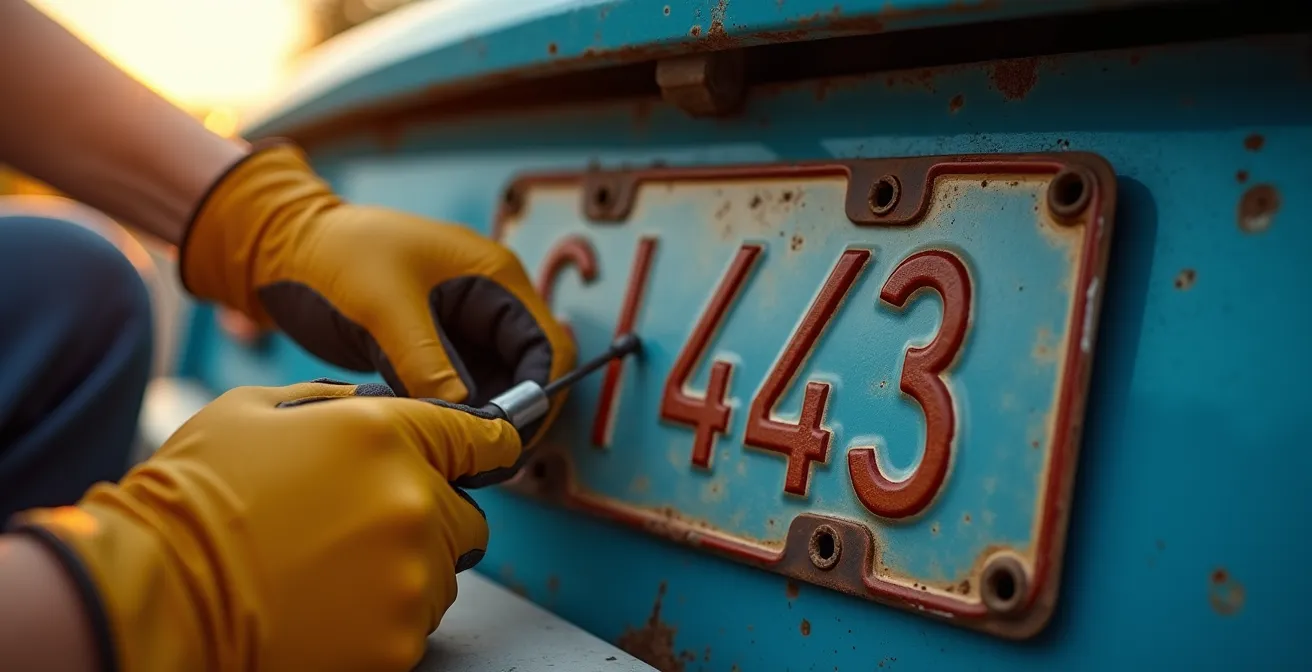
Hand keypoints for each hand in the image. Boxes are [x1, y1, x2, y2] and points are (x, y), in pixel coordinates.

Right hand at [8, 380, 518, 671]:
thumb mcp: (251, 412)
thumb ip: (330, 402)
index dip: (489, 446)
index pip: (481, 438)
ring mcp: (410, 576)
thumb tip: (366, 404)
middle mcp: (412, 501)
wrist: (154, 595)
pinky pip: (416, 625)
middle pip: (469, 516)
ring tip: (333, 574)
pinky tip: (328, 610)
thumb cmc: (191, 499)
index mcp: (383, 435)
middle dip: (432, 519)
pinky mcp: (398, 639)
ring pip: (445, 574)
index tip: (492, 454)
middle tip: (366, 531)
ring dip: (408, 571)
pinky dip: (384, 622)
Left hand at [179, 142, 575, 443]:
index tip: (505, 436)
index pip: (547, 346)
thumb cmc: (334, 257)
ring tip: (453, 453)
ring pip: (493, 385)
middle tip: (482, 458)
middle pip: (527, 371)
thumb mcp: (384, 309)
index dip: (537, 395)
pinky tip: (429, 434)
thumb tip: (469, 420)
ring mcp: (460, 326)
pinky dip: (450, 412)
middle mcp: (487, 301)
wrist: (280, 246)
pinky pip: (459, 388)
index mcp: (494, 278)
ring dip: (479, 417)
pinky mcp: (431, 347)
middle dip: (510, 414)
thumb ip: (430, 364)